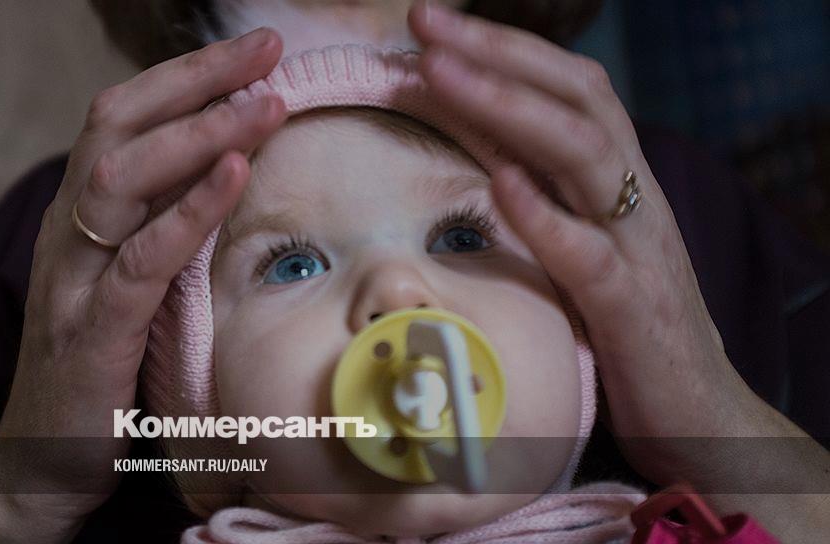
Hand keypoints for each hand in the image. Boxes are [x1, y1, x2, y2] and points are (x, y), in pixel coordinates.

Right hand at [0, 27, 286, 543]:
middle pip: (119, 126)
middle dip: (196, 80)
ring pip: (124, 180)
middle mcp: (69, 233)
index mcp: (82, 217)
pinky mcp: (93, 334)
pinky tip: (234, 174)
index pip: (125, 120)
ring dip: (199, 133)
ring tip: (265, 101)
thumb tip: (223, 172)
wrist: (43, 460)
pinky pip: (142, 260)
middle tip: (267, 47)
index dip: (187, 78)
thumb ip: (160, 227)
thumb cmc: (102, 366)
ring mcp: (75, 281)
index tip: (256, 53)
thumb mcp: (130, 282)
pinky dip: (188, 212)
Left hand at [407, 0, 825, 491]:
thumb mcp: (583, 245)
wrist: (699, 409)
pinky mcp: (633, 310)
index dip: (503, 49)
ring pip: (584, 155)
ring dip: (509, 107)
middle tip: (423, 20)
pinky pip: (593, 255)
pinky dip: (547, 216)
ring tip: (441, 74)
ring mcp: (638, 249)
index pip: (567, 88)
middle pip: (576, 98)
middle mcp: (632, 198)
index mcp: (617, 180)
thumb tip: (483, 149)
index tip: (431, 26)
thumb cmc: (625, 324)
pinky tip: (504, 185)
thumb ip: (545, 195)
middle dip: (497, 53)